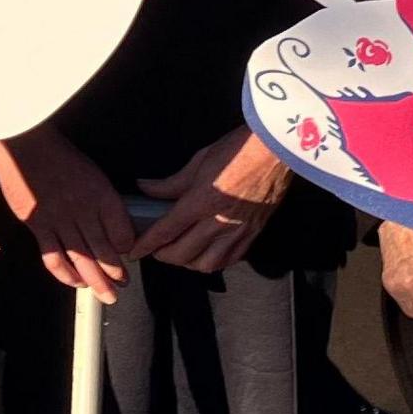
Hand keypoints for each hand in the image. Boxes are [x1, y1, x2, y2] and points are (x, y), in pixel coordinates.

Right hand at [0, 128, 134, 300]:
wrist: (26, 147)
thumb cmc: (58, 155)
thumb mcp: (92, 171)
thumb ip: (102, 199)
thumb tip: (114, 224)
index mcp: (101, 194)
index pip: (122, 231)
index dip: (128, 248)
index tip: (130, 255)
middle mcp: (83, 211)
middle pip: (105, 251)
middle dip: (116, 272)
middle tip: (123, 285)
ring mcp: (60, 221)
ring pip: (83, 260)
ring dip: (97, 281)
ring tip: (107, 294)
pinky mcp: (38, 226)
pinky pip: (54, 258)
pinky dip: (66, 275)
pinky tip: (75, 282)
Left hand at [132, 131, 288, 273]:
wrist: (278, 150)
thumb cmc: (238, 149)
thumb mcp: (200, 160)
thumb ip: (171, 182)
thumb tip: (145, 188)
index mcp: (202, 201)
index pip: (166, 231)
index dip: (147, 244)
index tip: (134, 252)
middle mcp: (218, 222)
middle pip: (183, 254)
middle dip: (164, 256)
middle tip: (156, 249)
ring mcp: (238, 231)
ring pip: (207, 264)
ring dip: (188, 262)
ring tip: (181, 253)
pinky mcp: (253, 234)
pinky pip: (229, 260)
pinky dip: (213, 262)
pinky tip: (207, 253)